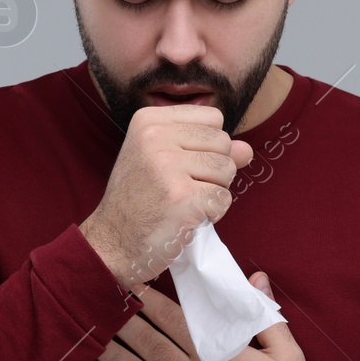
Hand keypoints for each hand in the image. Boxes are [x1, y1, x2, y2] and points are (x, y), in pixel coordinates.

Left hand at [78, 272, 315, 360]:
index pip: (175, 320)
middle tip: (98, 300)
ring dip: (109, 355)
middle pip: (148, 343)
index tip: (130, 282)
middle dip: (122, 319)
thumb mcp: (288, 355)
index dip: (149, 299)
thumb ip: (266, 315)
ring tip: (86, 336)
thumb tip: (255, 278)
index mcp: (219, 356)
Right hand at [80, 104, 253, 291]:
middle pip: (223, 142)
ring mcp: (168, 166)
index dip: (207, 145)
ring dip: (214, 191)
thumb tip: (246, 150)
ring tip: (184, 202)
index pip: (213, 117)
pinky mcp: (182, 197)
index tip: (179, 165)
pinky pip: (223, 198)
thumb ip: (208, 150)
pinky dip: (212, 213)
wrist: (113, 243)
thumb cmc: (140, 201)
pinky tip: (186, 217)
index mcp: (149, 120)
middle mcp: (156, 137)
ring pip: (228, 169)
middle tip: (180, 188)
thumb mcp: (165, 162)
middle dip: (213, 169)